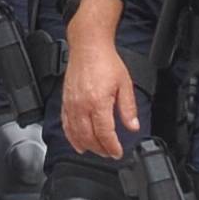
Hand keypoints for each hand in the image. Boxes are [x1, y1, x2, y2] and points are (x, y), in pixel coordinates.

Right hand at [60, 37, 137, 160]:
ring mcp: (71, 104)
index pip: (105, 133)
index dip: (112, 147)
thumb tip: (133, 126)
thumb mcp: (124, 84)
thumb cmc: (105, 61)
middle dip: (100, 149)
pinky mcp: (65, 101)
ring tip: (96, 151)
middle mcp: (82, 106)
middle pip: (89, 137)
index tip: (118, 152)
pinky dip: (71, 137)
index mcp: (98, 102)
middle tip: (109, 153)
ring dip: (86, 146)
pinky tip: (77, 143)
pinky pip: (65, 124)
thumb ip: (128, 108)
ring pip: (75, 134)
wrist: (88, 46)